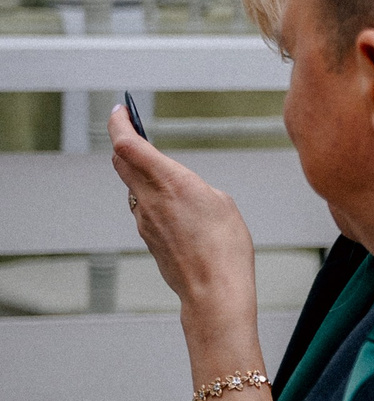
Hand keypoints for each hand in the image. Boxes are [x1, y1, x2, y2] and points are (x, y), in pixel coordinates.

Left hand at [110, 105, 259, 351]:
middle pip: (121, 161)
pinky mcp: (148, 236)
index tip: (120, 110)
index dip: (120, 123)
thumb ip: (195, 186)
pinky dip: (149, 195)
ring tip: (155, 164)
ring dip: (137, 169)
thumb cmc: (226, 249)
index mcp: (170, 183)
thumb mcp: (222, 202)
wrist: (214, 290)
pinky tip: (170, 202)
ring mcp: (144, 220)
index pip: (129, 144)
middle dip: (125, 141)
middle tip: (131, 127)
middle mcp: (149, 199)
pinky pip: (143, 206)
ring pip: (131, 184)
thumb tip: (180, 188)